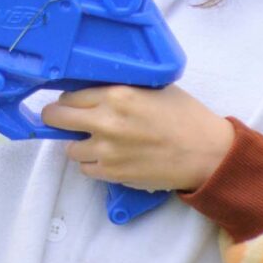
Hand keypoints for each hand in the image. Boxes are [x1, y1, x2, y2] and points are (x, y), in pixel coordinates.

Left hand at [39, 83, 235, 191]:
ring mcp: (107, 150)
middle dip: (56, 119)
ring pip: (69, 148)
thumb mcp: (153, 89)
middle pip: (56, 119)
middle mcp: (106, 122)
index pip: (69, 95)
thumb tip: (94, 89)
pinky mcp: (113, 173)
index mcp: (117, 95)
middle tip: (63, 120)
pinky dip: (92, 163)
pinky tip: (108, 157)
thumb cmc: (185, 117)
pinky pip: (85, 168)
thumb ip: (121, 88)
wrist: (206, 153)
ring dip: (78, 143)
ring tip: (95, 141)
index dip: (68, 99)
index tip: (70, 103)